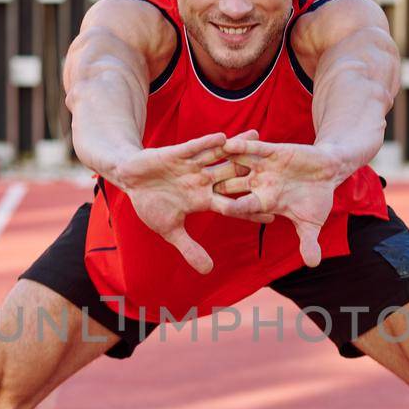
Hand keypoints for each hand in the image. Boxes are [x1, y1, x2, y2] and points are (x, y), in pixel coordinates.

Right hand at [117, 132, 272, 273]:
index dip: (250, 209)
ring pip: (218, 156)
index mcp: (203, 199)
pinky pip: (194, 148)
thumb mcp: (170, 230)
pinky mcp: (176, 154)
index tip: (274, 213)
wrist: (131, 180)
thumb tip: (208, 271)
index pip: (232, 204)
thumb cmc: (151, 204)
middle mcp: (202, 181)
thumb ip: (190, 248)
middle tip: (277, 168)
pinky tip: (222, 137)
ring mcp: (191, 166)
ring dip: (236, 147)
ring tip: (258, 137)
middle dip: (253, 172)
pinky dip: (206, 143)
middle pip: (232, 175)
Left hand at [211, 135, 341, 266]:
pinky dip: (242, 145)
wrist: (328, 172)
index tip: (221, 210)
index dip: (233, 208)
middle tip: (198, 185)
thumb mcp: (312, 222)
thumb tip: (313, 264)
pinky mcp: (271, 151)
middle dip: (218, 185)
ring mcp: (263, 167)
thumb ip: (308, 241)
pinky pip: (253, 148)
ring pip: (238, 165)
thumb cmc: (318, 198)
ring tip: (205, 160)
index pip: (243, 207)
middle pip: (233, 185)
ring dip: (223, 163)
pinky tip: (227, 143)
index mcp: (264, 202)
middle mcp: (258, 184)